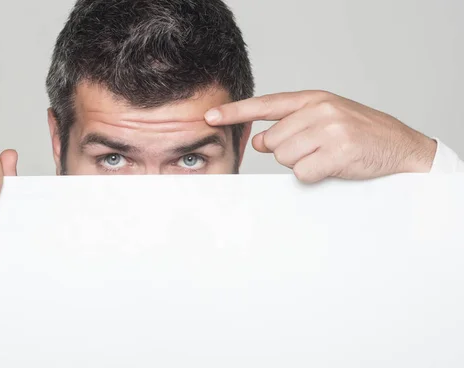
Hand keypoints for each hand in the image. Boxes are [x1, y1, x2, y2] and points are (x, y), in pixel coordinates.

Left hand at [205, 90, 436, 182]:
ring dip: (302, 164)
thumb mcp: (324, 119)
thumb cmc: (359, 133)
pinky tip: (333, 167)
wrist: (400, 146)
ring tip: (327, 156)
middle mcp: (319, 110)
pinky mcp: (337, 152)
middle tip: (315, 149)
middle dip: (288, 151)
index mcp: (313, 99)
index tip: (210, 117)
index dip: (235, 112)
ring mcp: (329, 130)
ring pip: (285, 158)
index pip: (265, 104)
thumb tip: (259, 141)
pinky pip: (303, 173)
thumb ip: (290, 126)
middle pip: (272, 141)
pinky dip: (314, 176)